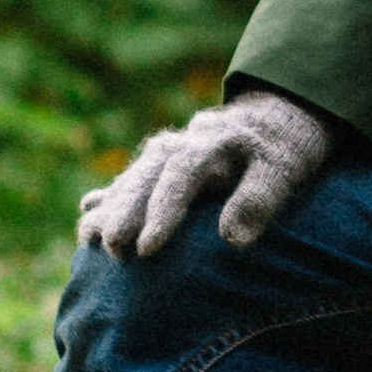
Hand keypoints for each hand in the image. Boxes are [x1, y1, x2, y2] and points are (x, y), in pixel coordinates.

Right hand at [77, 86, 341, 261]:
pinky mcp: (158, 163)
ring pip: (131, 177)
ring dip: (110, 207)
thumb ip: (259, 199)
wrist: (273, 122)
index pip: (180, 176)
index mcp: (209, 143)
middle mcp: (179, 143)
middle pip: (145, 176)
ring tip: (91, 240)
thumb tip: (231, 237)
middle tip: (113, 249)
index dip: (161, 213)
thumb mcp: (283, 171)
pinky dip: (109, 196)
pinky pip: (128, 179)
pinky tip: (88, 214)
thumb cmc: (280, 152)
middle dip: (125, 213)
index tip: (147, 249)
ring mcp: (164, 151)